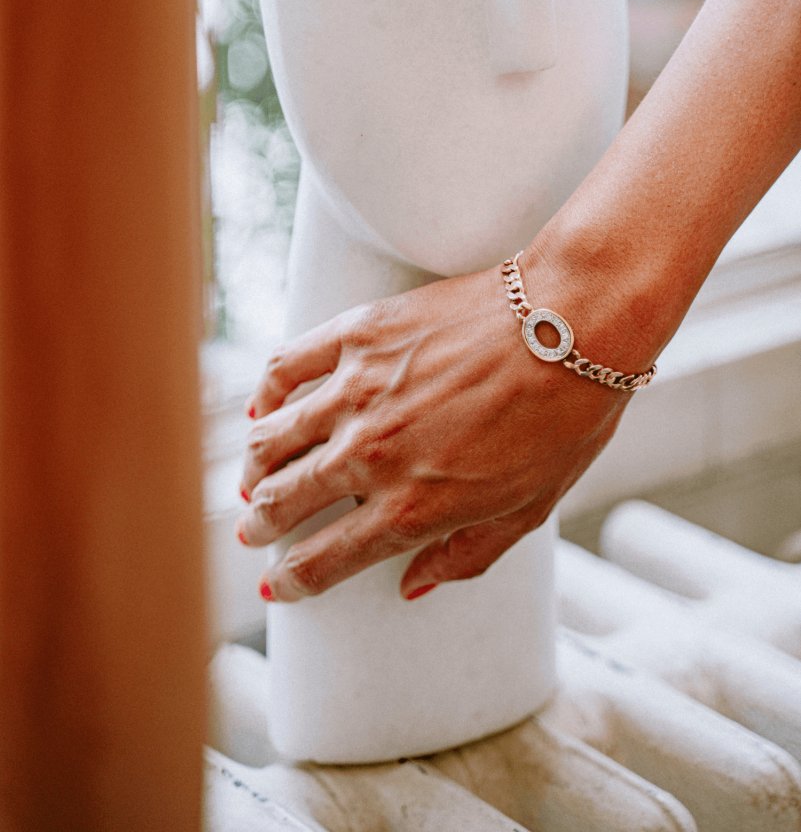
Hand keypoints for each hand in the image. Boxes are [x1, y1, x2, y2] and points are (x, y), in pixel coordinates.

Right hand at [236, 242, 645, 601]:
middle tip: (252, 530)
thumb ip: (465, 555)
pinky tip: (261, 407)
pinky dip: (265, 393)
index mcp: (412, 508)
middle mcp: (372, 454)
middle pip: (283, 500)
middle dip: (258, 525)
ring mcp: (359, 391)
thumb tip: (412, 586)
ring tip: (251, 475)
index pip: (324, 560)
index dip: (292, 581)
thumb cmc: (564, 419)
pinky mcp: (359, 335)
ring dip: (252, 465)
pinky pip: (288, 367)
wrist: (572, 323)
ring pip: (273, 438)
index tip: (280, 587)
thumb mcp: (527, 509)